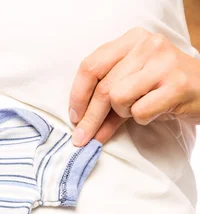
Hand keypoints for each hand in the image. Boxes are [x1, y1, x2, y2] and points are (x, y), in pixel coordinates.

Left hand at [68, 27, 199, 146]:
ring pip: (119, 98)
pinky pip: (140, 111)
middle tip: (83, 138)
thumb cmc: (164, 87)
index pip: (91, 65)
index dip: (78, 95)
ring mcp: (163, 63)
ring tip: (137, 110)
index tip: (74, 116)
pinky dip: (142, 119)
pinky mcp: (176, 84)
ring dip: (122, 114)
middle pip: (103, 88)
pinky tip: (153, 112)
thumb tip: (83, 130)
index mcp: (132, 39)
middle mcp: (147, 45)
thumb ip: (107, 103)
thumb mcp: (134, 85)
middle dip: (90, 118)